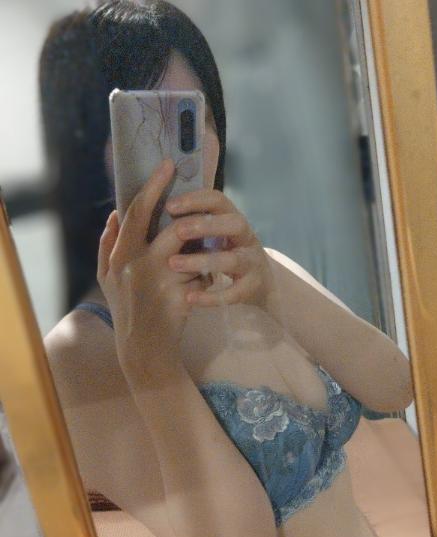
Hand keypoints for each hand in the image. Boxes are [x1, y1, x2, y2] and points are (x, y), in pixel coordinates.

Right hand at [97, 158, 209, 378]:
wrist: (143, 350)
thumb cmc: (126, 311)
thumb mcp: (108, 279)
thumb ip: (107, 245)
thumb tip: (113, 214)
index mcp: (120, 255)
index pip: (136, 212)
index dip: (152, 186)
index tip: (167, 164)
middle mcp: (138, 265)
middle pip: (170, 225)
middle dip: (189, 209)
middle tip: (205, 194)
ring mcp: (160, 282)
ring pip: (191, 251)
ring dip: (201, 250)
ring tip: (207, 250)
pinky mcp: (180, 299)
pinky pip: (202, 277)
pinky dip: (205, 278)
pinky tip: (206, 286)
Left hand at [164, 189, 273, 307]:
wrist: (263, 285)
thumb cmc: (230, 254)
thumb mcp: (219, 235)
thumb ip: (199, 224)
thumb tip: (165, 210)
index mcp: (234, 220)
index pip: (219, 201)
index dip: (196, 200)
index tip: (170, 206)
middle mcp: (248, 238)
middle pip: (234, 224)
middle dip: (206, 225)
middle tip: (178, 231)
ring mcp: (252, 263)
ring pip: (231, 260)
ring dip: (202, 260)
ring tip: (174, 264)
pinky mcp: (251, 287)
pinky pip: (233, 293)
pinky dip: (211, 297)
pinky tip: (190, 298)